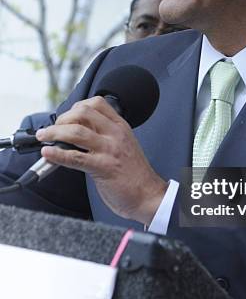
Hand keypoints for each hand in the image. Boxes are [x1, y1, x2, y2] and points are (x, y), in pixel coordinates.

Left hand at [36, 96, 167, 223]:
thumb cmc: (134, 174)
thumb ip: (103, 136)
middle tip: (53, 130)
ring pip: (76, 132)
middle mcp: (115, 134)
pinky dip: (57, 154)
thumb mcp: (123, 146)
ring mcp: (110, 150)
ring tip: (44, 137)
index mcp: (120, 127)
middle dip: (62, 119)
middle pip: (83, 112)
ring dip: (54, 133)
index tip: (66, 117)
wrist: (148, 195)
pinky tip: (48, 154)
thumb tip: (75, 134)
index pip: (96, 103)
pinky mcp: (104, 168)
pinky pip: (75, 157)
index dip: (76, 107)